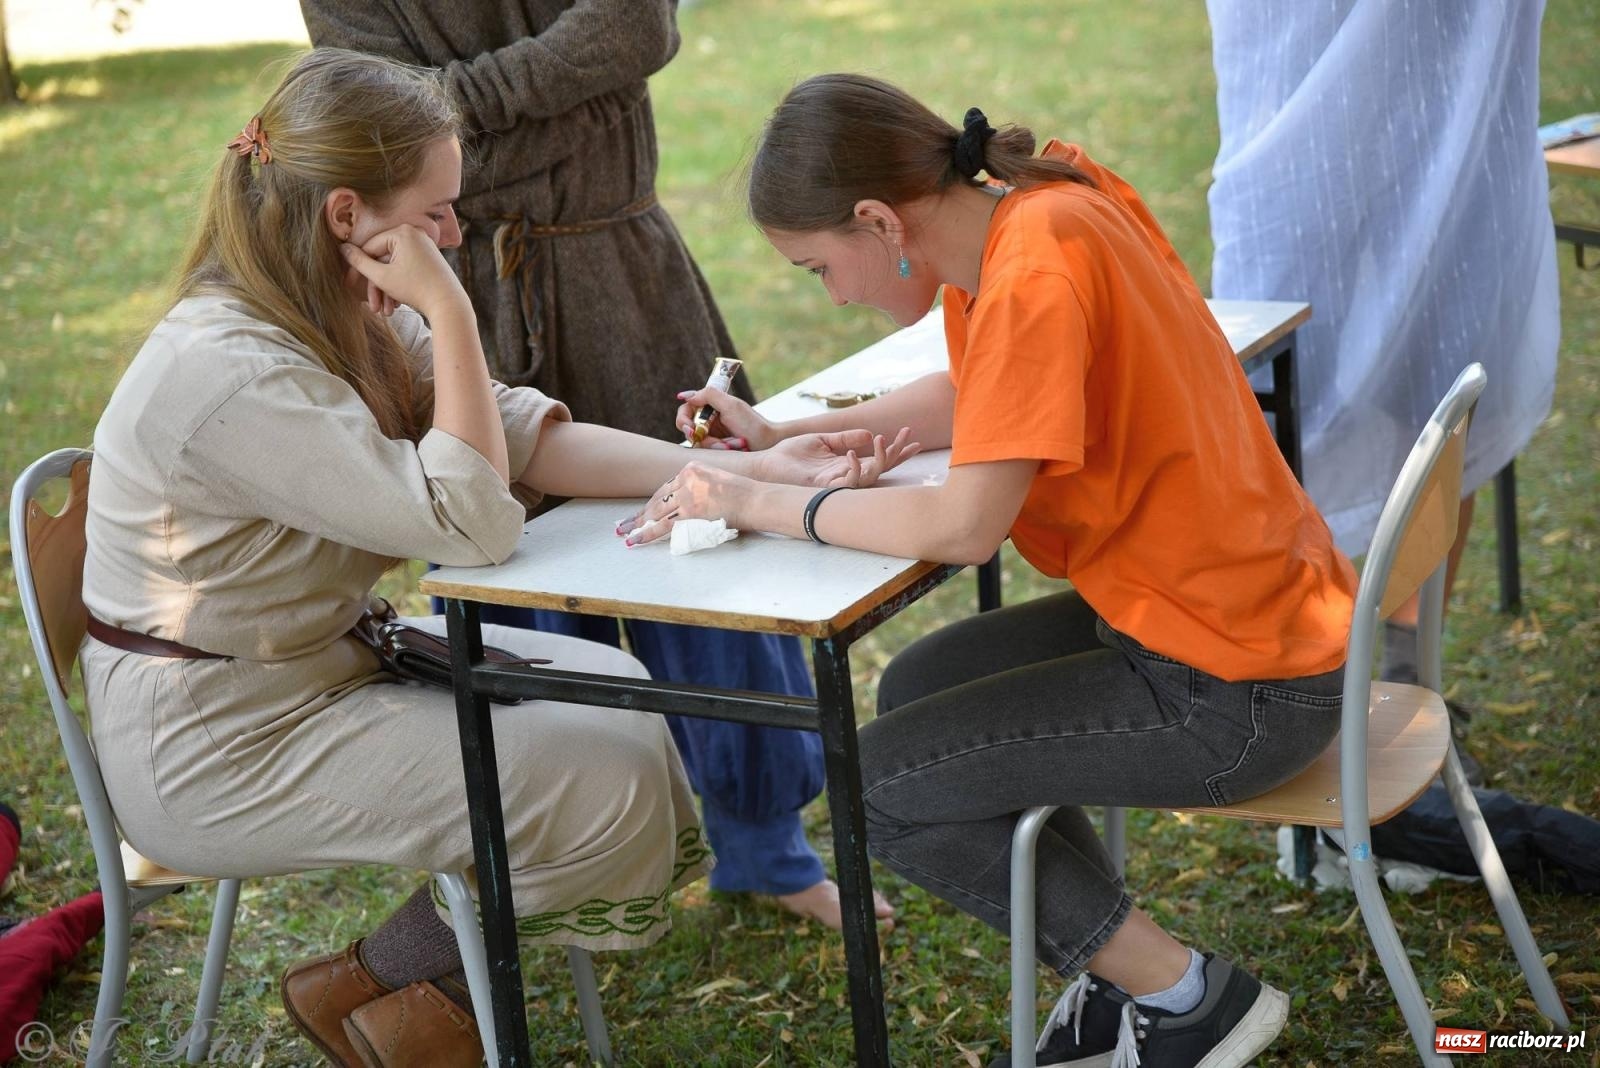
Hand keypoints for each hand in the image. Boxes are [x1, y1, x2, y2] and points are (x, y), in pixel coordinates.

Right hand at [340, 224, 468, 320]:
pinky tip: (396, 306)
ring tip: (386, 312)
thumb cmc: (416, 289)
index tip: (349, 285)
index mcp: (402, 232)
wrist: (450, 305)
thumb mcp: (382, 277)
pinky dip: (399, 286)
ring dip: (387, 291)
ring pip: (394, 267)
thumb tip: (342, 248)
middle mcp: (414, 234)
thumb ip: (359, 262)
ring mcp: (423, 247)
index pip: (370, 247)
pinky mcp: (429, 259)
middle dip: (376, 287)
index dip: (358, 268)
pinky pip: (406, 269)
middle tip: (372, 308)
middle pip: (382, 260)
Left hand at [617, 462, 753, 545]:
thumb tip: (695, 504)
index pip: (667, 487)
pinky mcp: (690, 511)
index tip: (644, 511)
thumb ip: (703, 488)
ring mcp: (687, 495)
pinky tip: (636, 540)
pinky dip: (647, 534)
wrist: (756, 499)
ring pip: (656, 512)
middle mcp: (686, 478)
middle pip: (658, 499)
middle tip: (625, 524)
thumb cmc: (745, 494)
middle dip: (641, 514)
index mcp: (692, 468)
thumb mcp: (720, 481)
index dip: (653, 502)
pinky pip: (663, 525)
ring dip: (638, 525)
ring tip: (625, 533)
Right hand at [674, 385, 779, 450]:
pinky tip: (729, 448)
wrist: (768, 444)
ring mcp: (712, 434)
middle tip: (705, 438)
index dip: (683, 418)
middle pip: (688, 427)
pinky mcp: (716, 447)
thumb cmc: (752, 424)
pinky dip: (717, 449)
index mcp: (711, 404)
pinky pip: (706, 451)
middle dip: (697, 435)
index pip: (686, 408)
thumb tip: (685, 396)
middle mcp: (709, 418)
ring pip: (697, 441)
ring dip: (711, 444)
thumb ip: (709, 395)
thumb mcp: (731, 406)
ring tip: (728, 444)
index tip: (690, 428)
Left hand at [757, 427, 919, 487]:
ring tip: (882, 439)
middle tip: (910, 438)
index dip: (896, 450)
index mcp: (847, 465)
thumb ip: (845, 438)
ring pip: (870, 477)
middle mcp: (847, 476)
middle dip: (897, 454)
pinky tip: (852, 454)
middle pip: (881, 468)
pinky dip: (854, 469)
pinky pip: (848, 483)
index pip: (878, 459)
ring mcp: (837, 484)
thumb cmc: (791, 455)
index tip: (912, 437)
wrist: (767, 464)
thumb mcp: (822, 440)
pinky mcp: (824, 488)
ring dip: (880, 459)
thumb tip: (868, 433)